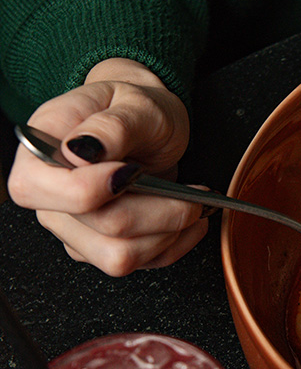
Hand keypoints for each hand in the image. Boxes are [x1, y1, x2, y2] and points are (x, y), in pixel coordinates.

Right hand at [7, 59, 208, 274]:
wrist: (145, 122)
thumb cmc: (133, 108)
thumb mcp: (132, 103)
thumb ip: (110, 126)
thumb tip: (81, 150)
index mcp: (38, 153)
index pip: (38, 190)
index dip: (91, 189)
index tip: (133, 171)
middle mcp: (49, 198)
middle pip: (100, 228)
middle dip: (159, 212)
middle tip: (192, 192)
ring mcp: (73, 229)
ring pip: (120, 257)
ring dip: (169, 233)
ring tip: (193, 205)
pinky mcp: (99, 248)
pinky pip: (138, 264)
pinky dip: (174, 245)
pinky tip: (189, 222)